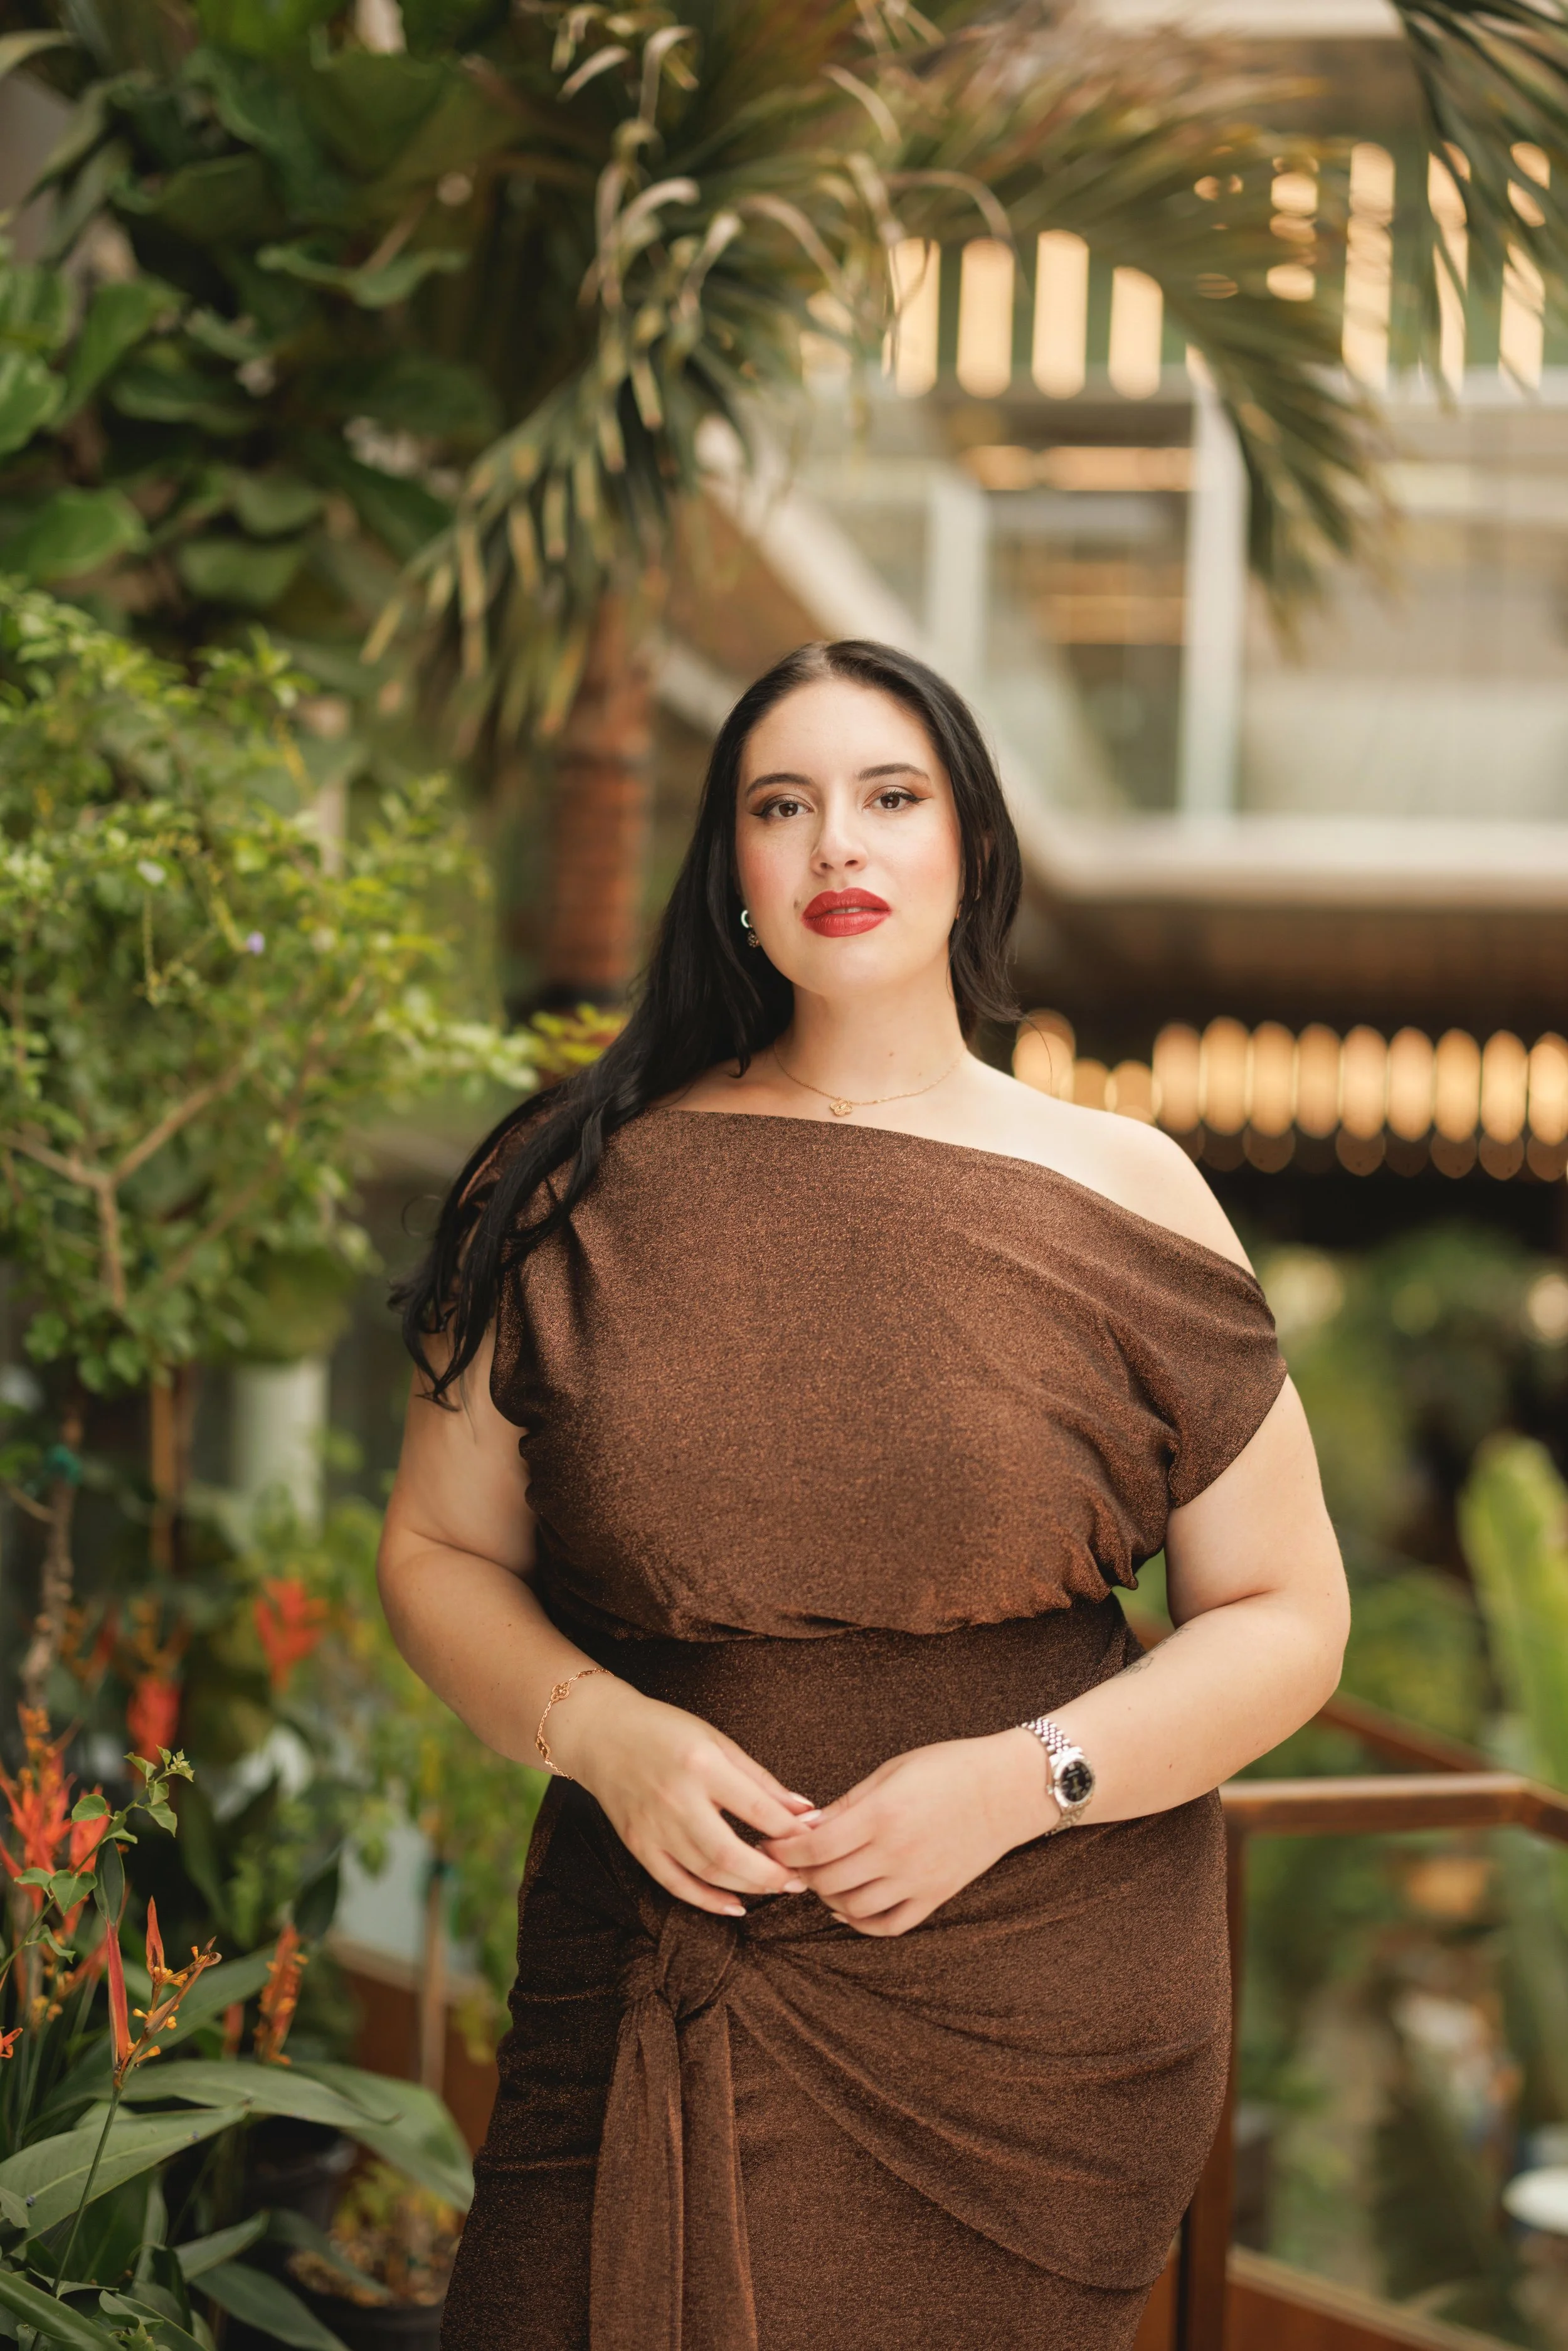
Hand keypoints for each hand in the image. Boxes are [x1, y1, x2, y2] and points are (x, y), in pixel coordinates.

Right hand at [545, 1675, 817, 1918]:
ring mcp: (653, 1826)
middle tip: (800, 1880)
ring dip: (747, 1886)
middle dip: (771, 1873)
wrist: (602, 1733)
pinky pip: (675, 1884)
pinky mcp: (638, 1844)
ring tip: (775, 1887)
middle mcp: (676, 1798)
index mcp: (701, 1764)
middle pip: (730, 1852)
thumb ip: (760, 1779)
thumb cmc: (665, 1730)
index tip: (814, 1841)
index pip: (757, 1809)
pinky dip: (707, 1900)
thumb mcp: (718, 1741)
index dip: (791, 1831)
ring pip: (706, 1872)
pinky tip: (734, 1905)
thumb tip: (805, 1811)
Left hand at [760, 1730, 1056, 1936]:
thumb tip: (804, 1827)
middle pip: (827, 1881)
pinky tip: (847, 1907)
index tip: (768, 1845)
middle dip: (799, 1874)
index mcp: (881, 1815)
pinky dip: (860, 1922)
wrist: (1009, 1788)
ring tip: (818, 1879)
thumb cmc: (949, 1767)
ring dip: (826, 1898)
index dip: (783, 1850)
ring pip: (852, 1908)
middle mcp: (896, 1853)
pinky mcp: (935, 1896)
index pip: (814, 1847)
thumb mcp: (892, 1771)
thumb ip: (847, 1804)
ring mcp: (917, 1880)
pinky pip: (889, 1925)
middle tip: (787, 1863)